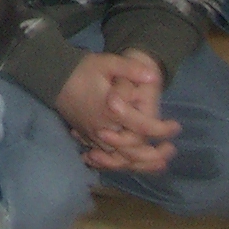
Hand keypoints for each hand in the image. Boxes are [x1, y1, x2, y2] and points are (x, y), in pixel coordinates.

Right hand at [56, 52, 176, 173]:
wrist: (53, 77)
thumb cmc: (82, 70)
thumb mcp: (107, 63)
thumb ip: (131, 69)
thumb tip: (154, 76)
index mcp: (111, 111)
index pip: (141, 127)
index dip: (161, 129)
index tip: (176, 127)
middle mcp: (103, 129)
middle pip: (132, 151)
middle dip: (153, 155)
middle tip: (170, 150)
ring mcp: (93, 136)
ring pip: (119, 159)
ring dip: (140, 164)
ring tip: (159, 163)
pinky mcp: (88, 138)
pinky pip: (106, 158)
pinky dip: (121, 164)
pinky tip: (133, 165)